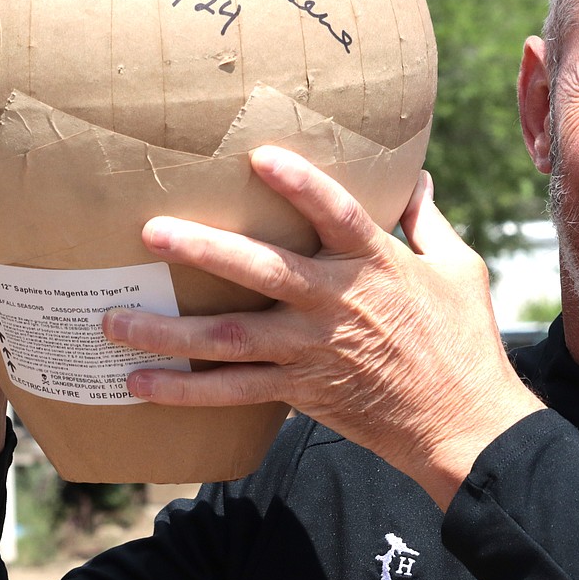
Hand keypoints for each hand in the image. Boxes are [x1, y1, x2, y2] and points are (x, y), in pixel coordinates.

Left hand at [103, 146, 544, 507]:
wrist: (464, 423)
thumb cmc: (465, 341)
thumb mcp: (459, 269)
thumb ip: (427, 221)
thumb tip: (418, 176)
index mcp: (377, 266)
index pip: (337, 215)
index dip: (301, 185)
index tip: (261, 156)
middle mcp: (337, 305)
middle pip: (265, 272)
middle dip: (207, 250)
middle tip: (152, 231)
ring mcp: (314, 352)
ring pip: (233, 339)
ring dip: (171, 332)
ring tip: (113, 321)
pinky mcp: (302, 392)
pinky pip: (236, 393)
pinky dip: (187, 392)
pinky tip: (141, 385)